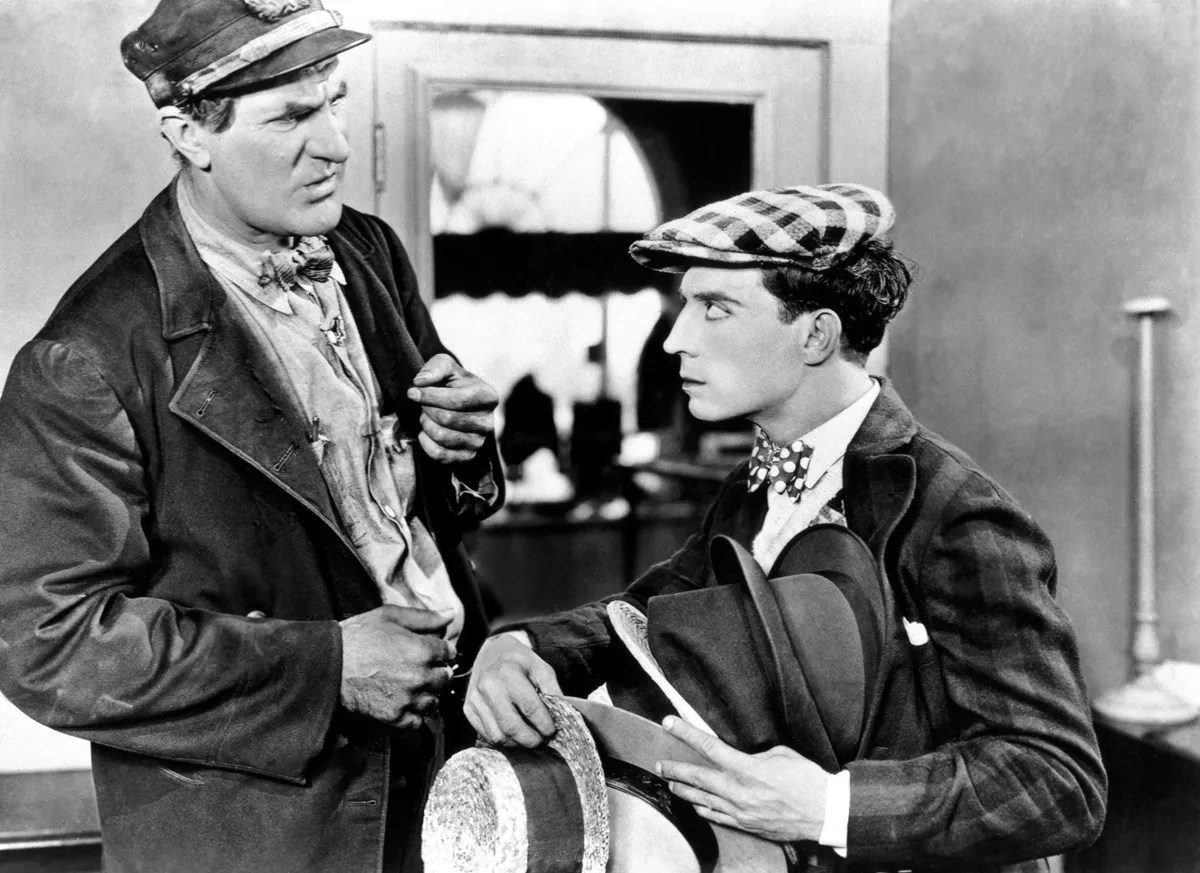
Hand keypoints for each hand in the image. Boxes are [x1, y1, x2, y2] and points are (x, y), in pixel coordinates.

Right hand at [339, 606, 455, 728]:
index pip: (449, 653)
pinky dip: (413, 715)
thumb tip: (451, 614)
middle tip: (419, 669)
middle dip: (435, 672)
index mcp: (422, 650)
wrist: (327, 667)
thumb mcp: (388, 616)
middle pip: (445, 678)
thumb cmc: (357, 637)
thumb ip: (423, 616)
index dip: (440, 651)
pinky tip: (403, 704)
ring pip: (434, 702)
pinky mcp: (395, 718)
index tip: (429, 651)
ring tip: (411, 688)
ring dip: (426, 695)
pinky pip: (417, 722)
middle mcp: (420, 677)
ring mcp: (409, 699)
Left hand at [406, 353, 497, 464]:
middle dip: (427, 409)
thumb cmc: (451, 384)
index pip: (456, 400)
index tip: (413, 391)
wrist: (455, 404)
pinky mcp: (467, 457)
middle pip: (447, 419)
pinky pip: (439, 454)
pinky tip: (426, 431)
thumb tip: (421, 381)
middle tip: (424, 404)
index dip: (430, 396)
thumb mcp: (446, 367)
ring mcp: (479, 442)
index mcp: (488, 396)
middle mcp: (488, 422)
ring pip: (441, 436)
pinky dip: (425, 442)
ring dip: (426, 424)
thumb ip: (435, 367)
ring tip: (427, 416)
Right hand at [464, 633, 562, 746]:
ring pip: (497, 735)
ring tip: (528, 738)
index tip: (552, 731)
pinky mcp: (468, 709)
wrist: (491, 651)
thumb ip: (552, 690)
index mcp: (508, 672)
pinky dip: (502, 739)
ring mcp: (475, 699)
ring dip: (517, 743)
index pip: (530, 708)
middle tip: (542, 741)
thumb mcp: (540, 667)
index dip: (544, 724)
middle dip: (531, 740)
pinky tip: (513, 734)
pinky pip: (486, 734)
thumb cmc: (519, 661)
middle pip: (512, 726)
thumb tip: (561, 716)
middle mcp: (488, 686)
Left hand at [658, 715, 829, 842]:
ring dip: (684, 791)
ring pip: (703, 800)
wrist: (825, 813)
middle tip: (660, 765)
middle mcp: (738, 792)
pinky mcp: (747, 825)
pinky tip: (696, 806)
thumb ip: (756, 755)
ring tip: (670, 784)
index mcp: (747, 769)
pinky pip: (717, 817)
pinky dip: (703, 810)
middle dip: (675, 770)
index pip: (709, 747)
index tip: (669, 723)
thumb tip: (746, 757)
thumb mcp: (781, 754)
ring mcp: (740, 812)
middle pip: (697, 778)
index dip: (686, 733)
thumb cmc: (808, 781)